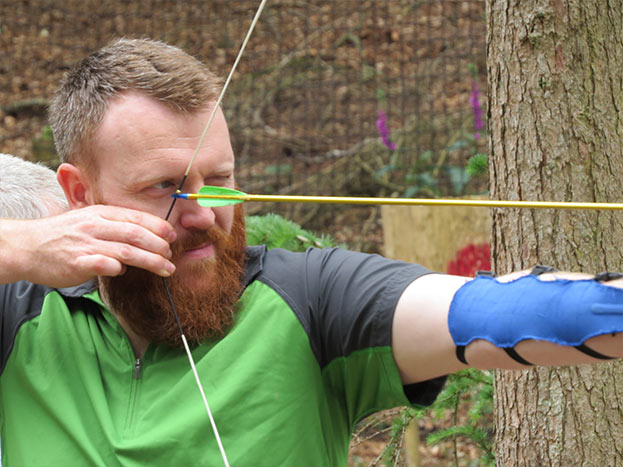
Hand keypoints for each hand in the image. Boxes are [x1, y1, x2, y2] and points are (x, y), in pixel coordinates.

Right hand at [0, 205, 176, 287]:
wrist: (26, 246)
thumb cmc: (63, 236)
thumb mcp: (88, 221)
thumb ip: (114, 227)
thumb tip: (142, 239)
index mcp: (100, 214)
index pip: (137, 217)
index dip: (159, 227)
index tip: (173, 236)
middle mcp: (95, 226)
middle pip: (137, 234)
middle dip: (160, 246)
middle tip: (171, 256)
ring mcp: (87, 244)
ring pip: (128, 251)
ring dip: (151, 261)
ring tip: (166, 269)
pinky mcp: (78, 262)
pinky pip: (106, 265)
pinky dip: (119, 269)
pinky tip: (125, 273)